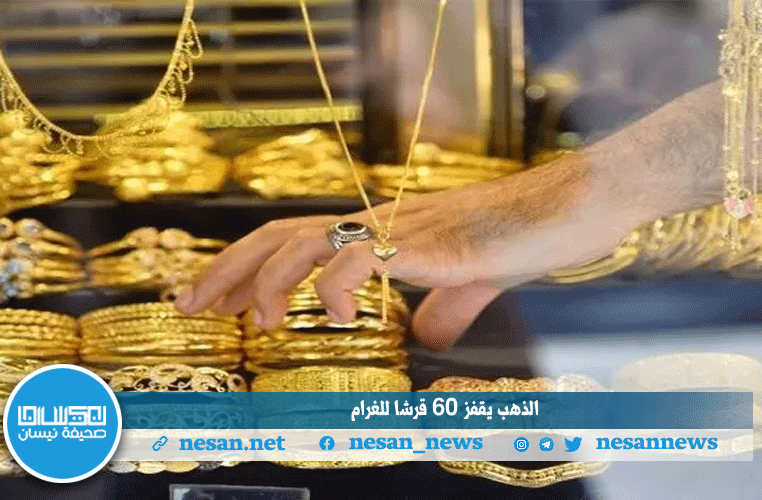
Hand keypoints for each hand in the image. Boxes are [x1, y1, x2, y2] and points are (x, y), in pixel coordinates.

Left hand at [175, 156, 638, 348]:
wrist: (571, 208)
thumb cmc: (524, 236)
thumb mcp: (473, 282)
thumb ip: (443, 307)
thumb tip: (423, 335)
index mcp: (383, 231)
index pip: (295, 238)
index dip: (247, 265)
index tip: (212, 297)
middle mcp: (381, 223)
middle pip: (281, 233)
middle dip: (228, 269)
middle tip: (190, 305)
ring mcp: (402, 229)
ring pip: (309, 240)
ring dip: (269, 280)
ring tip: (254, 323)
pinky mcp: (430, 242)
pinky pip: (364, 256)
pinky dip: (334, 286)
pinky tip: (332, 318)